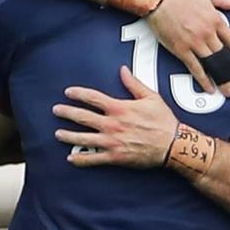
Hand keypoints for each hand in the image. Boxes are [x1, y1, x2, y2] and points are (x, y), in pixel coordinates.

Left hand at [53, 66, 178, 168]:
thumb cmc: (163, 121)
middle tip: (56, 110)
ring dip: (68, 135)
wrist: (173, 144)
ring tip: (58, 133)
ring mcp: (112, 142)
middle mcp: (112, 124)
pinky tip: (71, 158)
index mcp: (119, 108)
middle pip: (83, 117)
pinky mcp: (115, 157)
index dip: (78, 94)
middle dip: (67, 112)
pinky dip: (81, 159)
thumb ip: (133, 83)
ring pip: (83, 138)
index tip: (68, 92)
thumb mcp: (151, 97)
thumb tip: (123, 70)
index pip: (93, 98)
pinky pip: (93, 159)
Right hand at [146, 0, 229, 96]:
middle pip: (225, 58)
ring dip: (222, 81)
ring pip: (213, 65)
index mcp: (216, 21)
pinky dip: (203, 80)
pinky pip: (195, 68)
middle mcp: (208, 33)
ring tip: (228, 93)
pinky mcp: (180, 49)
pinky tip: (209, 88)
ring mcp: (194, 42)